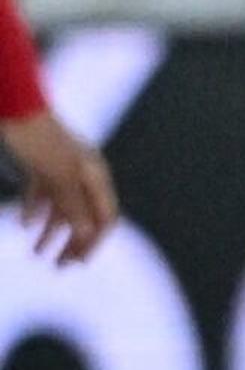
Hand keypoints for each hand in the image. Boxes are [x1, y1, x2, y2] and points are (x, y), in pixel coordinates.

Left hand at [1, 110, 116, 266]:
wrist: (14, 103)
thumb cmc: (37, 138)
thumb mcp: (56, 175)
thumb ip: (73, 204)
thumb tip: (88, 234)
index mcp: (95, 175)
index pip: (104, 217)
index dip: (93, 241)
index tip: (78, 263)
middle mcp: (83, 173)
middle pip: (84, 215)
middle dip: (72, 242)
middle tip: (58, 266)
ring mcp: (62, 168)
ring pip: (63, 207)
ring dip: (51, 232)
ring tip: (37, 253)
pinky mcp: (41, 164)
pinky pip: (43, 194)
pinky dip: (35, 210)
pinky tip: (24, 225)